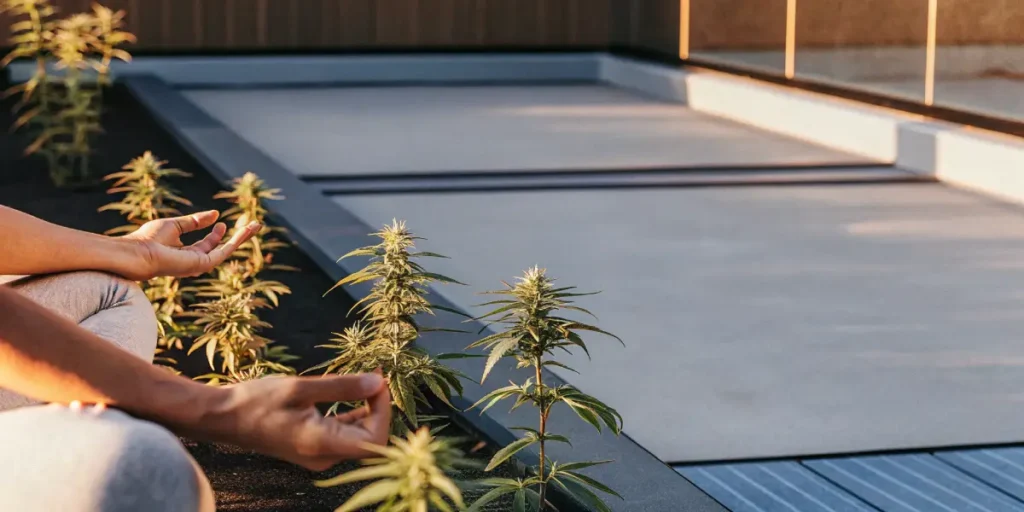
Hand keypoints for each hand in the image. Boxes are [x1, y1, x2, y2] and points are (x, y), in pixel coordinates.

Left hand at [120, 210, 259, 280]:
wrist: (138, 253)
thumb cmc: (148, 240)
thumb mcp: (175, 225)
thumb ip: (194, 221)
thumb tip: (215, 214)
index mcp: (185, 254)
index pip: (207, 244)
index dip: (216, 233)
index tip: (219, 220)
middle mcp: (194, 261)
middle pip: (221, 249)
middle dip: (237, 237)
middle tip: (252, 226)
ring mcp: (199, 264)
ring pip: (227, 250)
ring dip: (242, 238)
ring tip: (256, 225)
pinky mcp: (203, 264)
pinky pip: (224, 251)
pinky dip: (236, 240)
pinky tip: (244, 230)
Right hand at [194, 373, 391, 470]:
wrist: (224, 417)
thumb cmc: (256, 402)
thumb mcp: (300, 388)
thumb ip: (342, 387)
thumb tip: (378, 382)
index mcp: (322, 445)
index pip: (374, 439)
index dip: (383, 410)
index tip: (377, 381)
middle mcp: (324, 457)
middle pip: (370, 438)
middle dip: (378, 406)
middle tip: (375, 374)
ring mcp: (319, 454)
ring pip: (359, 436)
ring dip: (367, 408)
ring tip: (367, 378)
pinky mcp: (314, 446)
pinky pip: (344, 433)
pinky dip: (353, 413)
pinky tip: (351, 391)